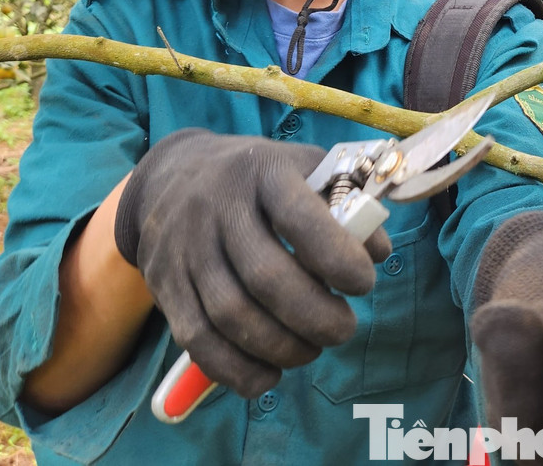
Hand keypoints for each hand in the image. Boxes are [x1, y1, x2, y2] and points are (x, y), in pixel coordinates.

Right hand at [114, 128, 390, 397]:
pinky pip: (197, 340)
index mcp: (263, 171)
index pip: (299, 216)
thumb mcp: (306, 168)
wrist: (172, 175)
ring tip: (311, 349)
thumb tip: (377, 252)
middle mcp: (218, 207)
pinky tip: (270, 374)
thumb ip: (348, 204)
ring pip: (230, 315)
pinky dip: (237, 369)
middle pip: (265, 276)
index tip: (363, 282)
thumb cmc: (260, 178)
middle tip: (344, 329)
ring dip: (281, 347)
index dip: (336, 257)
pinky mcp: (165, 284)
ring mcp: (186, 247)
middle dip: (314, 316)